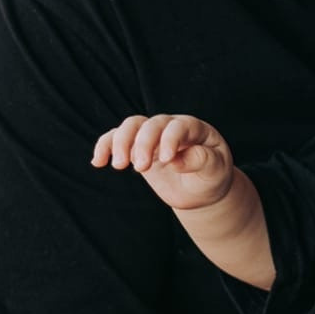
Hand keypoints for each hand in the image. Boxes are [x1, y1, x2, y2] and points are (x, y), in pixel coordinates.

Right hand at [92, 113, 234, 210]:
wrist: (200, 189)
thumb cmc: (211, 177)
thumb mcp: (216, 170)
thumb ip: (202, 161)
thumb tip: (177, 161)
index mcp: (195, 129)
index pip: (179, 126)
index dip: (171, 140)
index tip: (167, 161)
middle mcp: (172, 127)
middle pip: (151, 124)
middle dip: (143, 144)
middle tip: (140, 169)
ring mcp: (153, 136)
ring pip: (131, 126)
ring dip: (121, 143)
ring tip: (118, 166)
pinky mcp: (137, 147)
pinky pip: (116, 139)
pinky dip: (104, 146)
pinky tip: (98, 162)